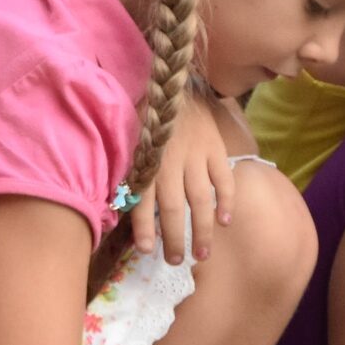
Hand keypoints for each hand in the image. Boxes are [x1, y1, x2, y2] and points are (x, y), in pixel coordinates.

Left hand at [130, 92, 232, 266]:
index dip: (144, 228)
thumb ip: (129, 168)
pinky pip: (223, 178)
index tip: (147, 251)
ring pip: (199, 199)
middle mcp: (169, 161)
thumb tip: (119, 202)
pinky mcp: (215, 148)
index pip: (142, 201)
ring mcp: (195, 155)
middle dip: (175, 238)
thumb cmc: (147, 114)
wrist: (175, 83)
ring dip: (201, 229)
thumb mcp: (130, 138)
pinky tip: (225, 221)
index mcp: (145, 160)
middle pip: (172, 208)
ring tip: (202, 254)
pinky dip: (226, 200)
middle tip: (178, 261)